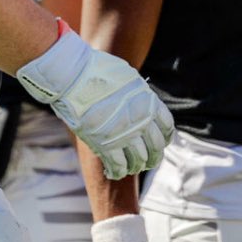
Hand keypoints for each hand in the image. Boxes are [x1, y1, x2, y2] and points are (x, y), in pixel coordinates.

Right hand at [17, 25, 173, 179]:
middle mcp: (141, 120)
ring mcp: (124, 134)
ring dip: (136, 166)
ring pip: (139, 160)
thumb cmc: (98, 70)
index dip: (165, 137)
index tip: (162, 142)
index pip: (167, 126)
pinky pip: (118, 166)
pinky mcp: (105, 144)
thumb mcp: (128, 77)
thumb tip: (143, 103)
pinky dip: (118, 171)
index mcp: (148, 101)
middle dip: (154, 158)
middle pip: (156, 147)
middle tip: (149, 162)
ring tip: (131, 167)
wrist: (75, 75)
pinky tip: (114, 171)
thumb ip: (138, 94)